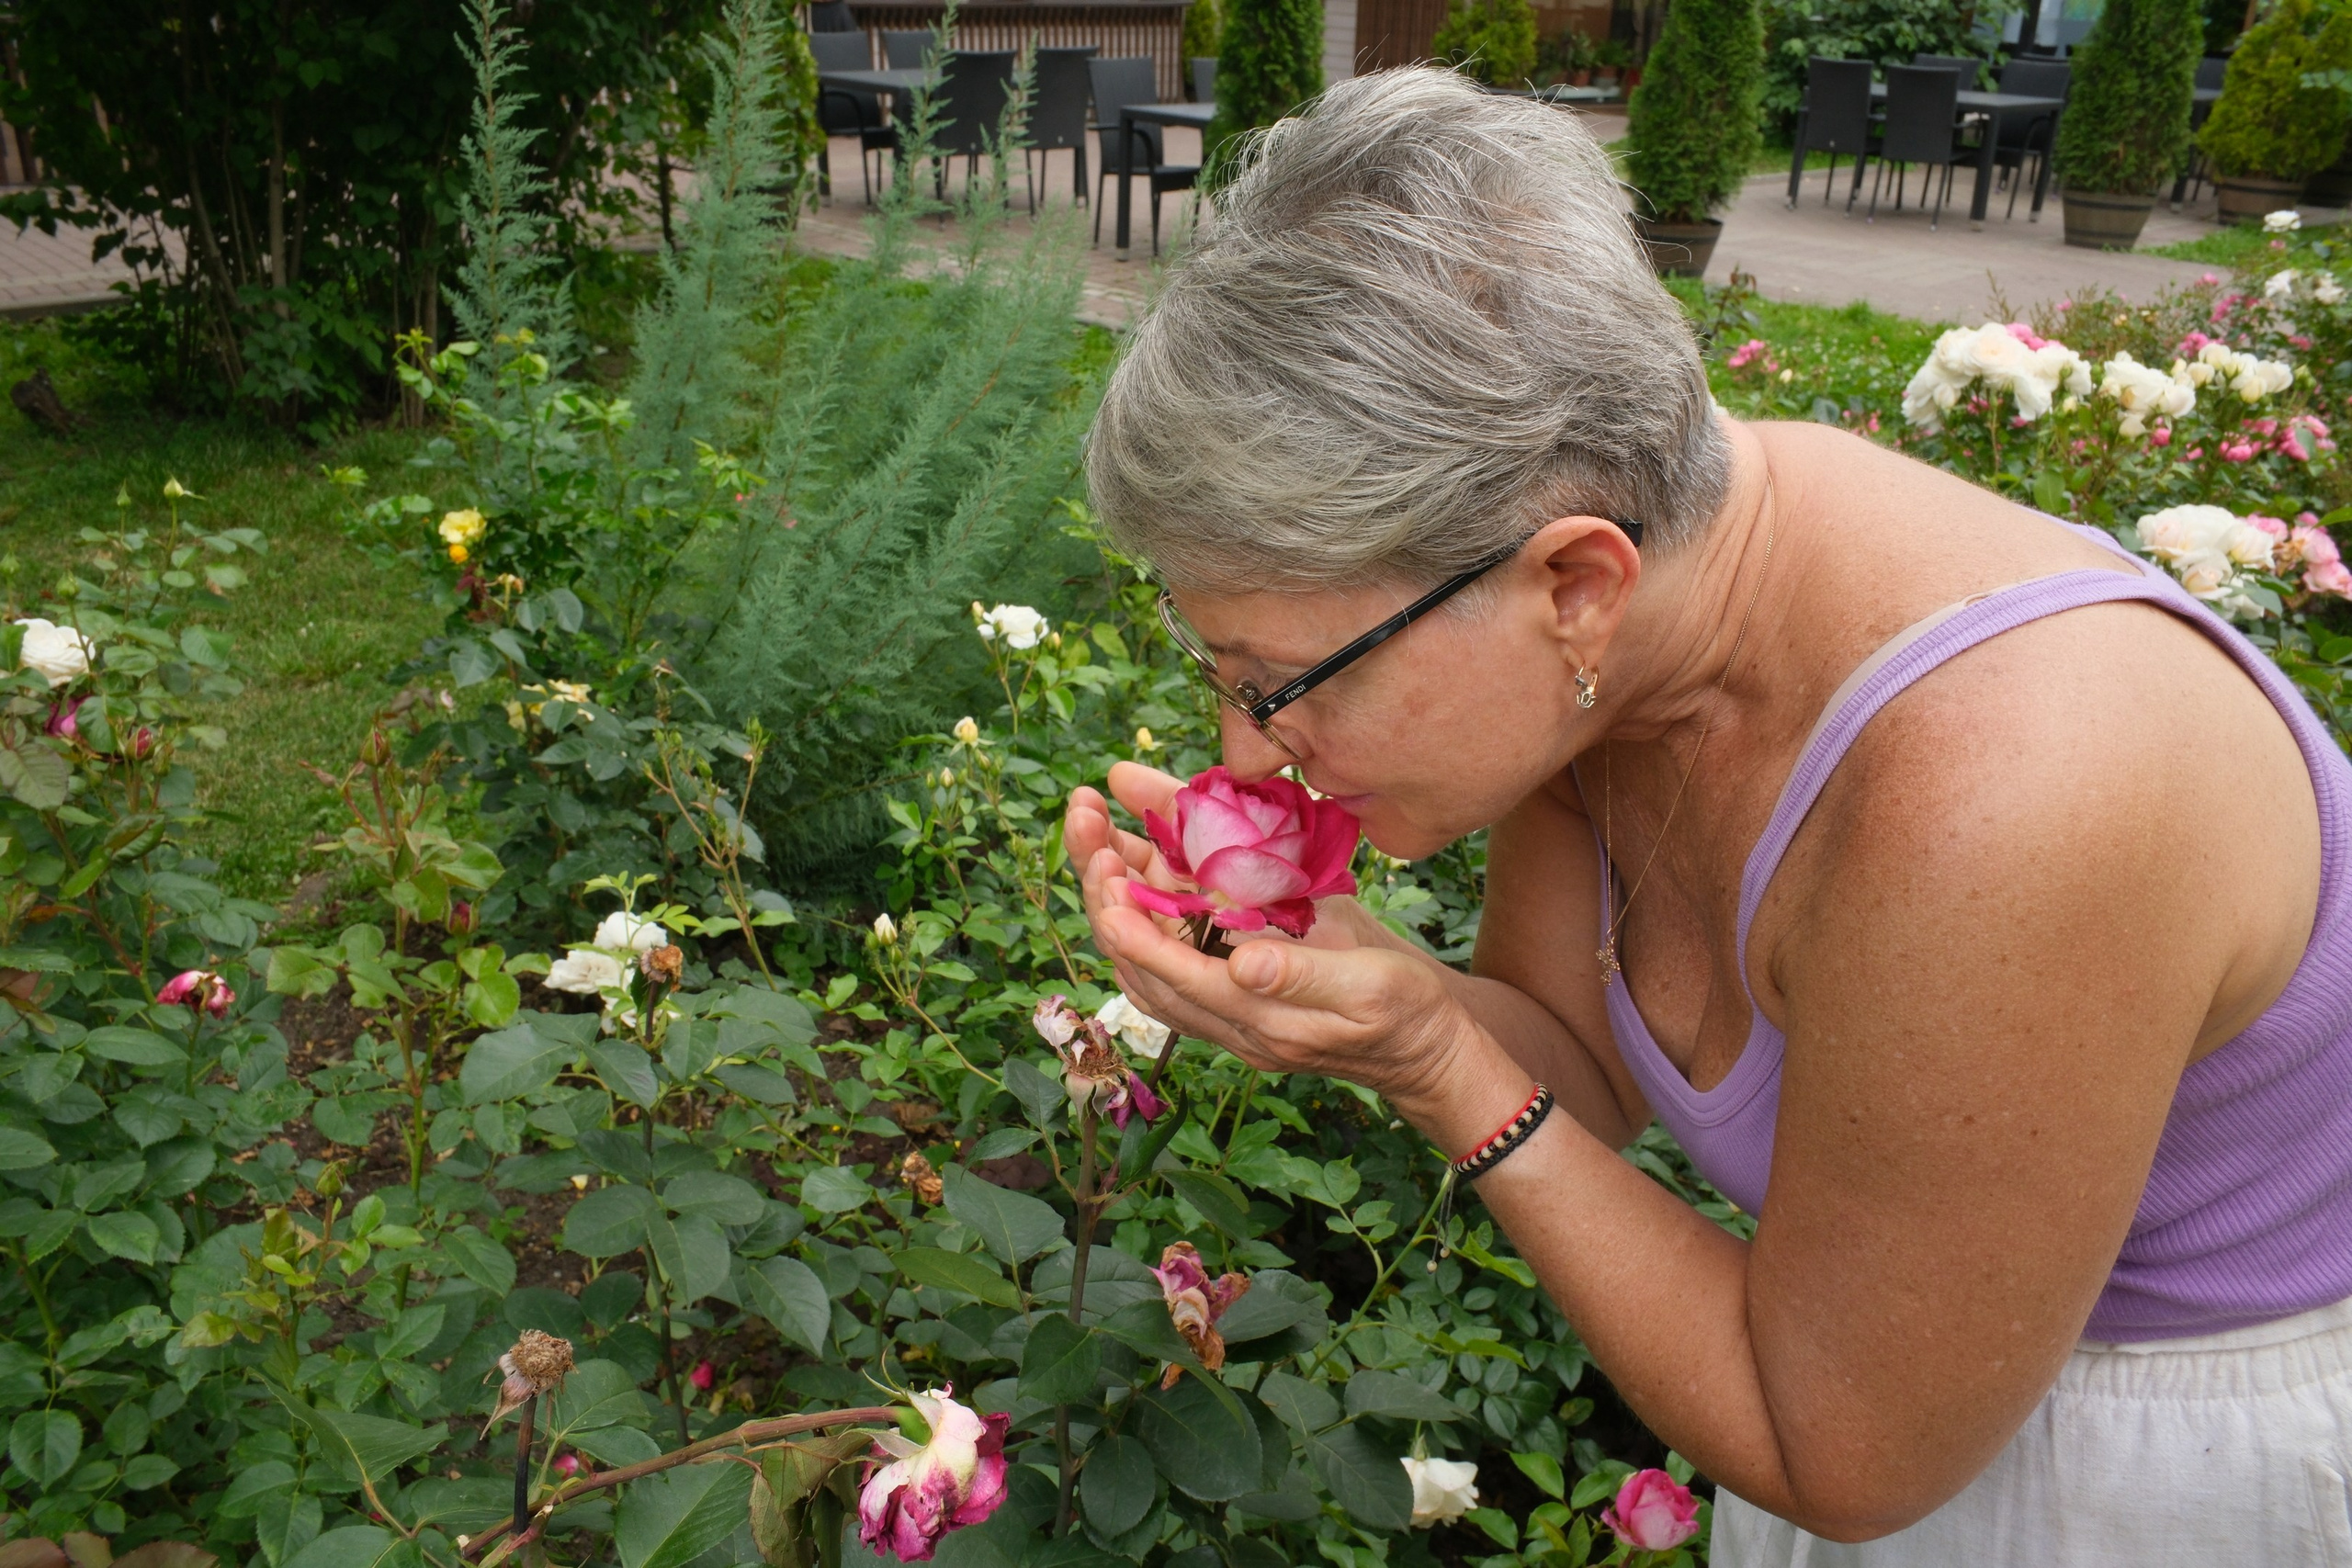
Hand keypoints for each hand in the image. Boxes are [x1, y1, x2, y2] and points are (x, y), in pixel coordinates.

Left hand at [1064, 767, 1523, 1144]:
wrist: (1427, 1048)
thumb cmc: (1407, 1012)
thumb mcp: (1369, 984)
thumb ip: (1301, 975)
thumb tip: (1240, 964)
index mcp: (1258, 1020)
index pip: (1172, 975)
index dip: (1132, 926)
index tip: (1104, 873)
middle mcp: (1228, 1023)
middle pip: (1140, 966)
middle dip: (1105, 896)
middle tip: (1087, 825)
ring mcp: (1227, 1014)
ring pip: (1147, 960)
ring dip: (1116, 900)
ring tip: (1097, 835)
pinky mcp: (1235, 998)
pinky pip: (1172, 958)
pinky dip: (1148, 912)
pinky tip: (1139, 867)